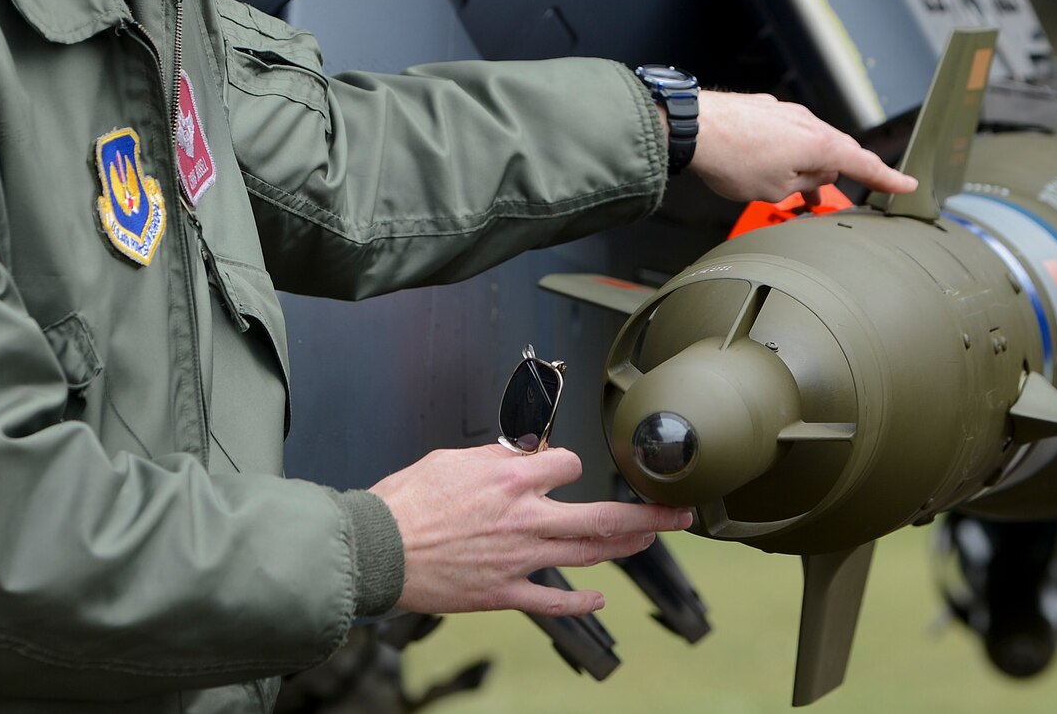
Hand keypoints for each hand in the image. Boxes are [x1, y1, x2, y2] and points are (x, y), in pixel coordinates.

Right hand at [370, 443, 691, 615]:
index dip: (569, 465)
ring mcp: (519, 559)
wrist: (376, 550)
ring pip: (587, 554)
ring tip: (652, 539)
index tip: (565, 470)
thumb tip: (524, 453)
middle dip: (649, 513)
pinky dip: (581, 602)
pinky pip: (552, 600)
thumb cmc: (406, 503)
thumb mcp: (453, 458)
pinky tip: (600, 599)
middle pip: (602, 516)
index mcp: (512, 479)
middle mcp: (525, 518)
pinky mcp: (503, 592)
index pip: (568, 465)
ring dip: (626, 547)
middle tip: (679, 512)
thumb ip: (498, 458)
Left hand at [688, 91, 915, 205]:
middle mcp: (809, 123)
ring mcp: (787, 113)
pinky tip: (768, 166)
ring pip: (810, 144)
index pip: (864, 164)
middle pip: (836, 153)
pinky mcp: (766, 110)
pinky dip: (787, 153)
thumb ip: (805, 184)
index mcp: (820, 144)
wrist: (694, 126)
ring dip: (805, 167)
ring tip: (791, 190)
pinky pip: (788, 135)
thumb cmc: (732, 158)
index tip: (906, 185)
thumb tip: (816, 177)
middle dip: (834, 176)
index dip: (888, 179)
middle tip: (827, 197)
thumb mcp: (777, 190)